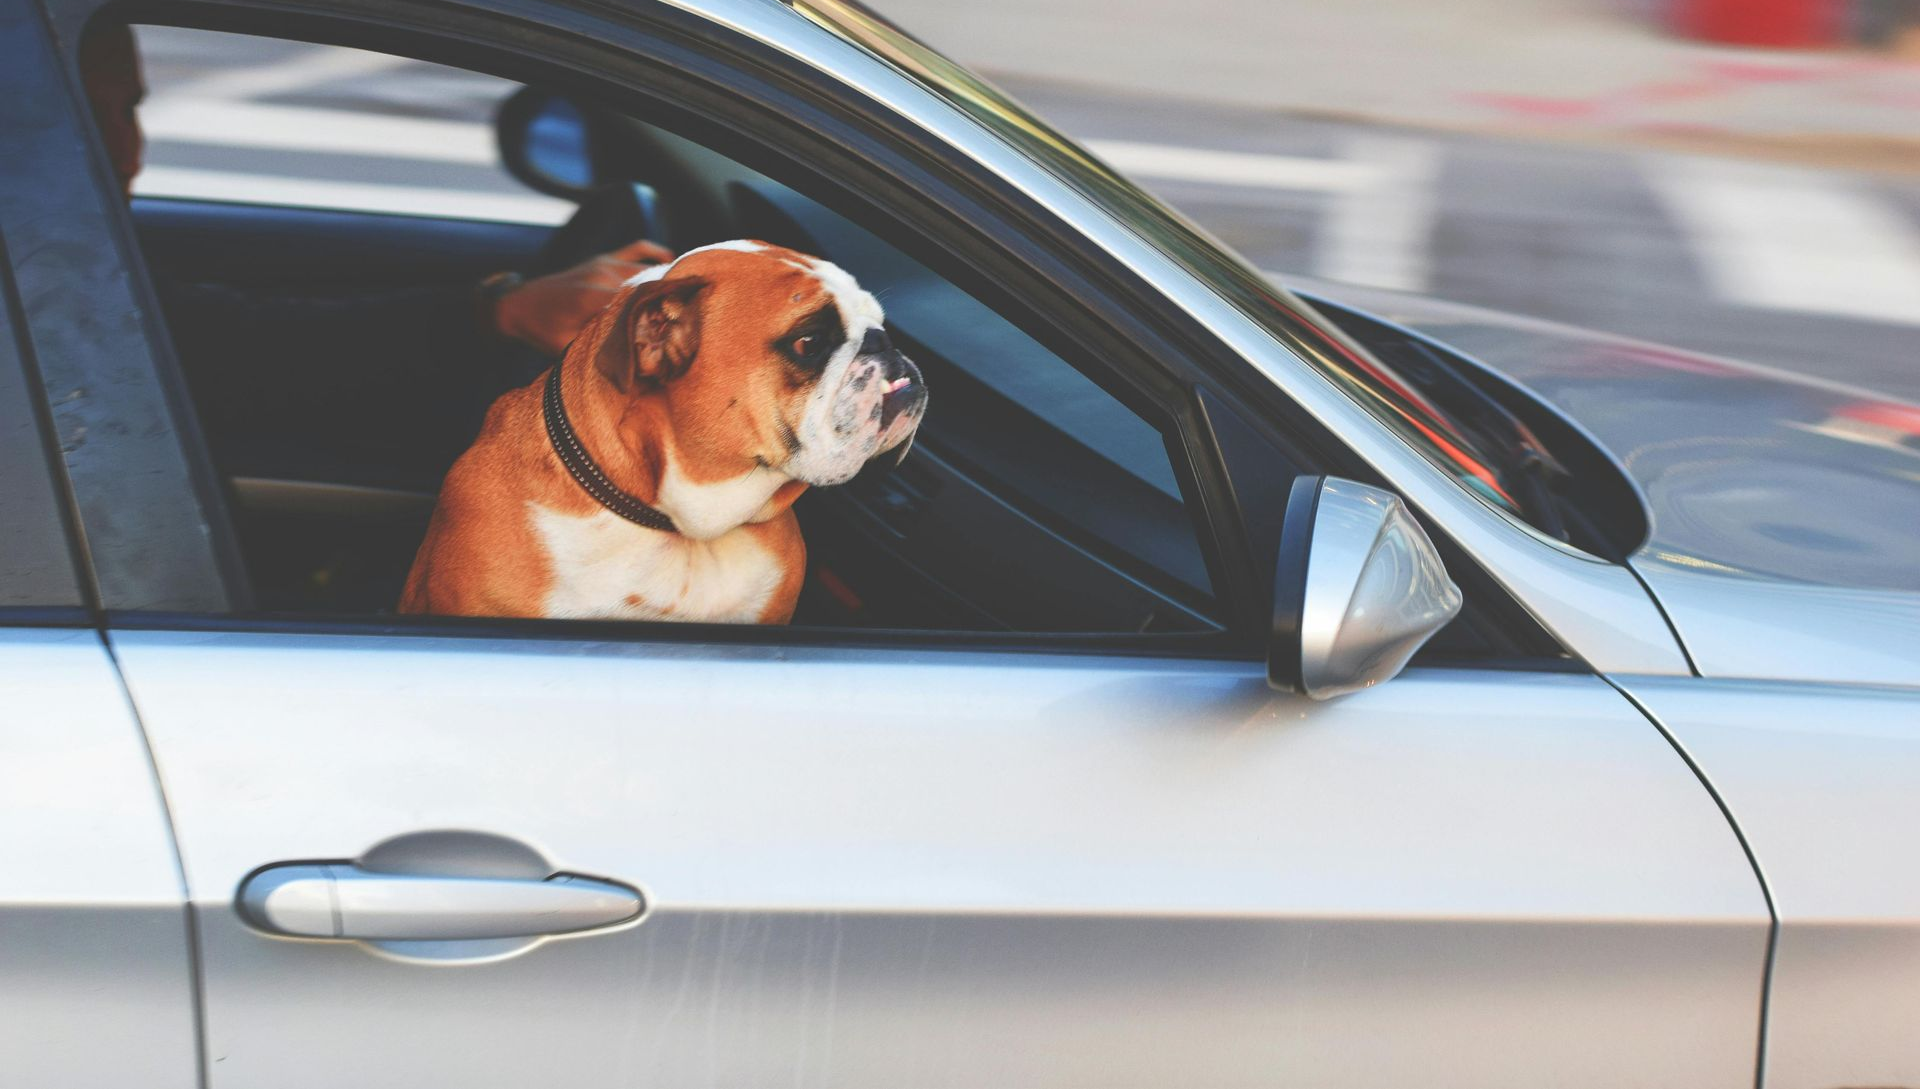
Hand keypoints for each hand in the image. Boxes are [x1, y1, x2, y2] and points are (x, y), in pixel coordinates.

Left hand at [490, 239, 675, 355]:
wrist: (516, 304)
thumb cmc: (541, 330)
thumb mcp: (567, 348)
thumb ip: (597, 350)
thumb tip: (629, 366)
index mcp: (592, 297)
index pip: (637, 302)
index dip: (661, 313)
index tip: (681, 326)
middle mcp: (601, 275)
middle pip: (647, 284)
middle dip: (668, 298)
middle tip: (691, 312)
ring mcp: (603, 263)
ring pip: (645, 268)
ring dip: (665, 279)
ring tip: (687, 293)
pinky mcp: (602, 258)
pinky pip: (635, 248)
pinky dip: (654, 252)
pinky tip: (670, 260)